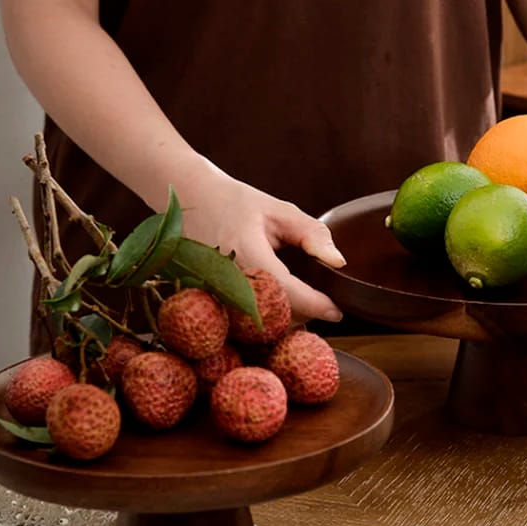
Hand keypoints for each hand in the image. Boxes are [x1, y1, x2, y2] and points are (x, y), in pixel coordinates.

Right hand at [174, 155, 345, 322]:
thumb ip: (312, 234)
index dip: (318, 306)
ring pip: (262, 324)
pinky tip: (277, 302)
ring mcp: (217, 296)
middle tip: (323, 302)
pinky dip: (267, 316)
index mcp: (248, 256)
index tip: (338, 310)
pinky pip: (246, 322)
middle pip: (278, 316)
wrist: (188, 200)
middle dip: (306, 313)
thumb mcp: (279, 210)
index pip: (291, 295)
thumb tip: (338, 262)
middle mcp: (229, 282)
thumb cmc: (235, 203)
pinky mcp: (212, 303)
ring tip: (302, 300)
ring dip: (287, 317)